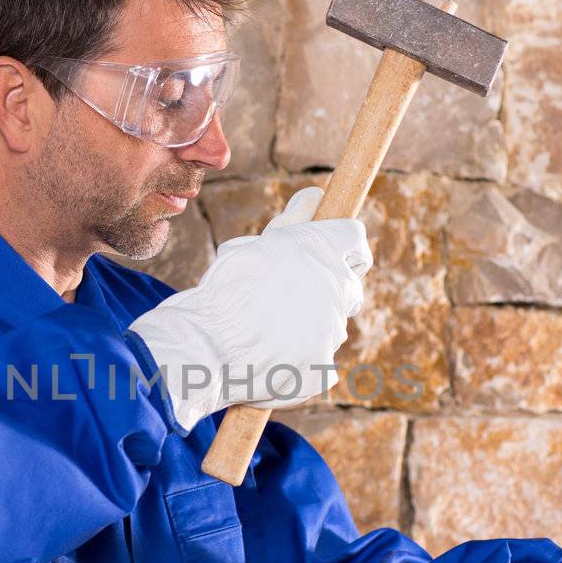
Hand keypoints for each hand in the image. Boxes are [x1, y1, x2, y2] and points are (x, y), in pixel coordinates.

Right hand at [128, 185, 371, 431]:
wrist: (206, 345)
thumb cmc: (223, 291)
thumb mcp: (251, 247)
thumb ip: (290, 223)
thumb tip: (315, 196)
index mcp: (321, 248)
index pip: (354, 239)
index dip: (343, 248)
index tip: (331, 256)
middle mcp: (336, 286)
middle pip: (350, 286)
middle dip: (327, 291)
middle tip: (290, 298)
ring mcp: (333, 330)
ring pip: (332, 326)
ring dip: (311, 327)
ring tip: (267, 332)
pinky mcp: (324, 366)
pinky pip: (320, 362)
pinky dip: (301, 362)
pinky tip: (270, 359)